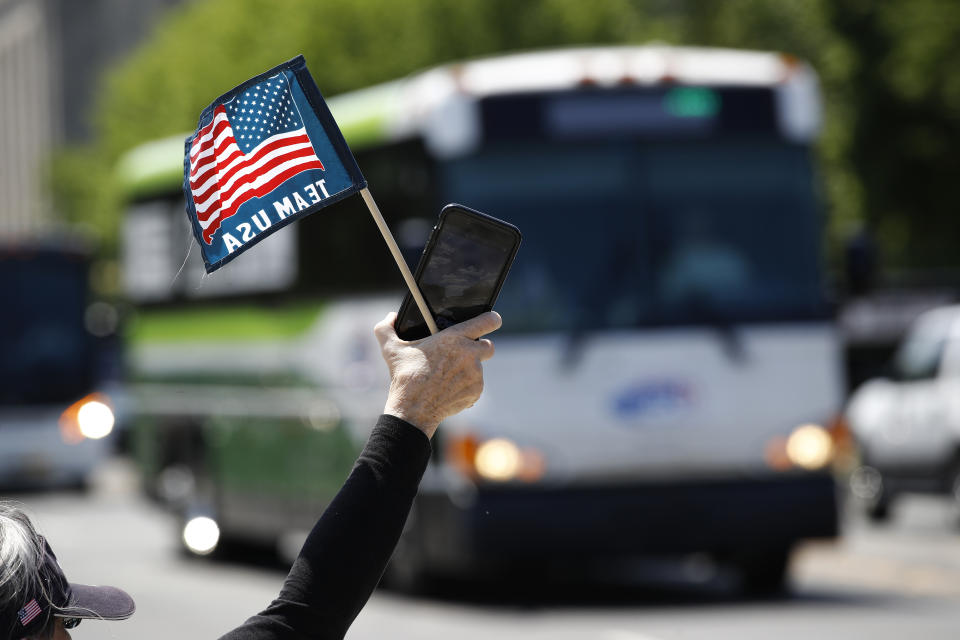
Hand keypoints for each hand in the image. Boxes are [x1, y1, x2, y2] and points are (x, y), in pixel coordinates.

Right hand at [374, 311, 501, 437]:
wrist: (413, 410)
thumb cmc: (404, 376)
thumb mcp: (390, 348)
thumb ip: (387, 327)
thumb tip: (391, 316)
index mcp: (455, 338)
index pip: (487, 321)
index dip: (491, 319)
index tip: (492, 320)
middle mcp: (469, 354)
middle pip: (488, 346)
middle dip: (479, 348)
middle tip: (463, 354)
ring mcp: (475, 374)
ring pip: (479, 367)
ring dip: (468, 369)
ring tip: (448, 375)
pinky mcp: (476, 391)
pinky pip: (475, 385)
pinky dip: (466, 386)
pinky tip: (449, 388)